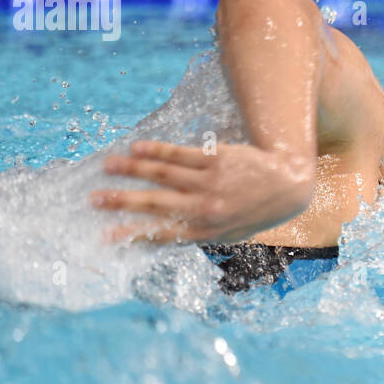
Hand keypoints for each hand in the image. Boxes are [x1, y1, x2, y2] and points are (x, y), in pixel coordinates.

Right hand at [91, 140, 315, 244]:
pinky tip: (136, 148)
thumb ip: (199, 233)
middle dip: (121, 201)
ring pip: (162, 174)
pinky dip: (155, 150)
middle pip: (155, 203)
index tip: (105, 235)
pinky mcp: (216, 159)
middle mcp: (206, 208)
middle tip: (94, 198)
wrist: (289, 185)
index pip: (161, 233)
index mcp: (207, 232)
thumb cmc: (256, 211)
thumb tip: (161, 236)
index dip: (132, 234)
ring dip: (131, 169)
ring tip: (107, 166)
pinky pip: (179, 153)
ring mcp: (210, 182)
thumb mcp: (230, 233)